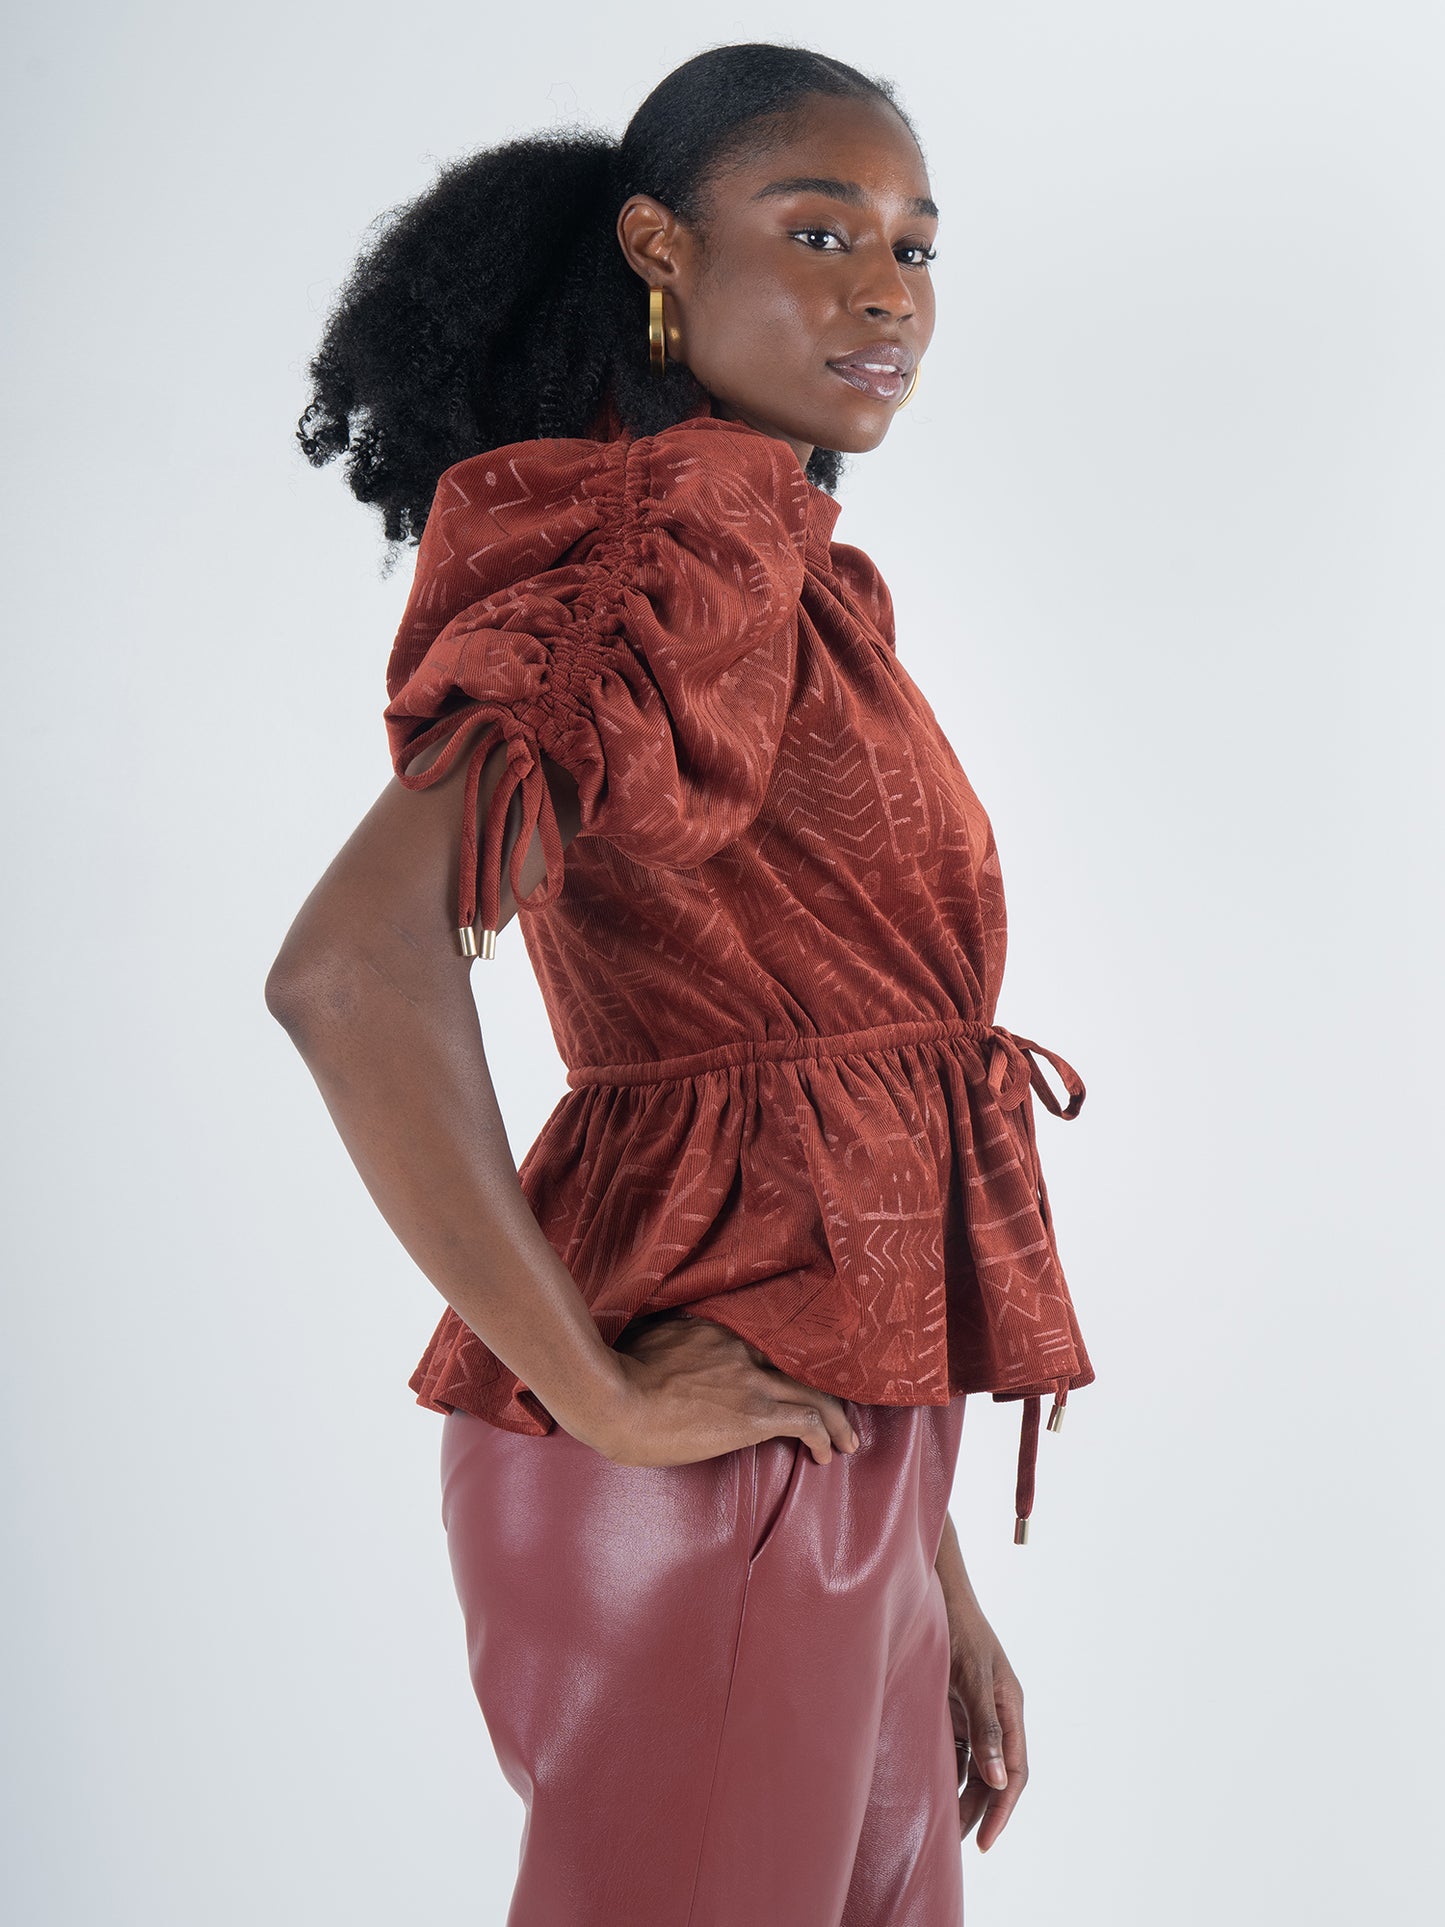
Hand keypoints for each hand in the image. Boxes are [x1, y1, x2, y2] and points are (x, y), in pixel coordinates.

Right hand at [598, 1309, 860, 1468]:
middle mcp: (742, 1347)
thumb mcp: (645, 1339)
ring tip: (847, 1441)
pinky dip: (823, 1437)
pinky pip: (806, 1422)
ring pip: (814, 1393)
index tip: (801, 1379)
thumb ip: (670, 1336)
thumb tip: (667, 1342)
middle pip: (802, 1365)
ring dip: (837, 1420)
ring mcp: (750, 1379)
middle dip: (827, 1392)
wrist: (613, 1399)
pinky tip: (825, 1454)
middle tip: (840, 1414)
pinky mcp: (753, 1414)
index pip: (771, 1341)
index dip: (792, 1363)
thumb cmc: (616, 1376)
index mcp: (717, 1329)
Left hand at [941, 1588, 1028, 1851]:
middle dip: (981, 1811)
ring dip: (964, 1797)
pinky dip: (950, 1774)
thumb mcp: (973, 1677)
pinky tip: (932, 1794)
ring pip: (976, 1767)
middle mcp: (998, 1714)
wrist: (937, 1594)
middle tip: (958, 1845)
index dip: (1003, 1809)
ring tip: (943, 1829)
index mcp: (1012, 1708)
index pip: (1016, 1771)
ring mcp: (977, 1712)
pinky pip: (958, 1751)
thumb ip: (986, 1726)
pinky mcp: (957, 1708)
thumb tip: (999, 1781)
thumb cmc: (959, 1630)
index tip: (985, 1841)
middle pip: (997, 1776)